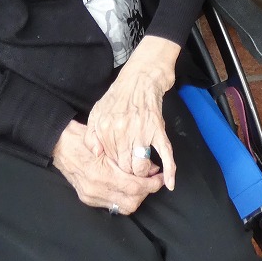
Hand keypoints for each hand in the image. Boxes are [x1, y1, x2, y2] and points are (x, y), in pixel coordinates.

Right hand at [52, 122, 164, 213]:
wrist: (58, 144)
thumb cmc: (82, 137)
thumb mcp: (106, 141)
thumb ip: (127, 156)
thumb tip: (150, 165)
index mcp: (100, 173)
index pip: (134, 187)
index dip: (151, 184)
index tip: (160, 177)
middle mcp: (95, 189)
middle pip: (131, 202)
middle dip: (146, 192)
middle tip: (155, 180)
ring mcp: (90, 196)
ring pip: (123, 207)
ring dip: (137, 197)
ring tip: (143, 183)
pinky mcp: (87, 199)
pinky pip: (113, 205)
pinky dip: (124, 197)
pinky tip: (129, 186)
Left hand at [85, 36, 179, 188]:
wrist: (141, 77)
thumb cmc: (119, 96)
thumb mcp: (96, 112)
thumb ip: (91, 136)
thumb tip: (97, 155)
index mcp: (105, 129)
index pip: (109, 162)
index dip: (115, 169)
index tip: (119, 171)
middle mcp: (122, 131)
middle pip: (125, 167)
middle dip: (130, 174)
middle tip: (133, 174)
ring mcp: (142, 131)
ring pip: (142, 165)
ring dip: (144, 172)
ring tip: (146, 170)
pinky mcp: (158, 128)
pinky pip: (165, 153)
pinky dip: (169, 170)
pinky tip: (170, 183)